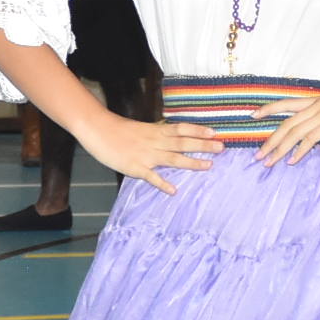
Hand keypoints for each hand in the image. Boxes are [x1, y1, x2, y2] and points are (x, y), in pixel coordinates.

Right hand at [76, 114, 220, 193]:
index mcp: (156, 131)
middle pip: (183, 143)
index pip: (181, 129)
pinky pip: (151, 177)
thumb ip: (157, 132)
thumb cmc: (118, 130)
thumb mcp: (141, 128)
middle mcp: (155, 142)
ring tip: (208, 166)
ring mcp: (146, 155)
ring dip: (191, 162)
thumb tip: (171, 133)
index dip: (199, 130)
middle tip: (221, 147)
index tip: (215, 131)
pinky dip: (162, 183)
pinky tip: (173, 191)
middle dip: (203, 145)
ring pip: (173, 158)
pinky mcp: (135, 167)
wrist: (98, 130)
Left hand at [253, 91, 319, 166]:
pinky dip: (299, 150)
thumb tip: (316, 134)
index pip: (286, 104)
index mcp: (316, 101)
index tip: (252, 116)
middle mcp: (317, 104)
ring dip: (280, 149)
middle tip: (258, 156)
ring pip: (295, 132)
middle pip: (286, 123)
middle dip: (270, 141)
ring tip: (269, 162)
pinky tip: (292, 161)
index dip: (268, 109)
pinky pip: (311, 138)